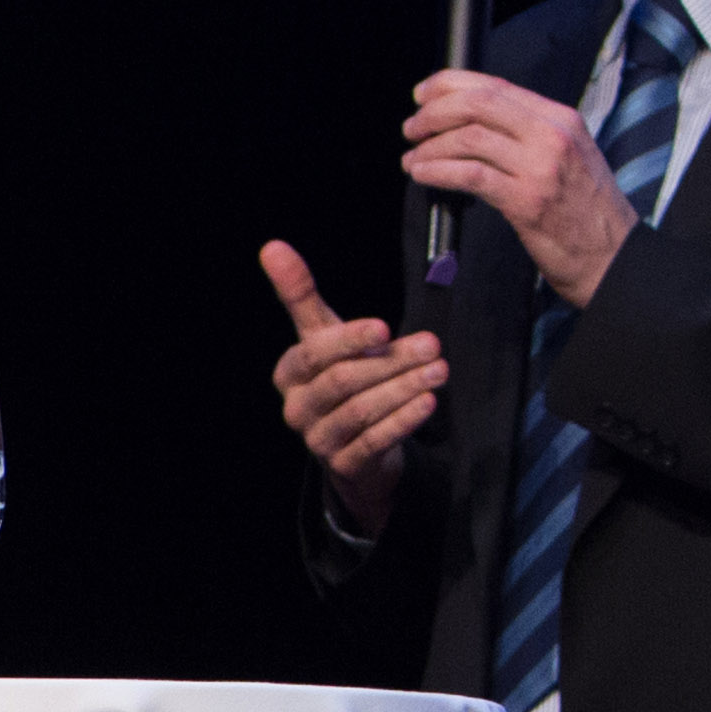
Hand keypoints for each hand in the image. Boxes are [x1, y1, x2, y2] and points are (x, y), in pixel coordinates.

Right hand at [258, 243, 443, 539]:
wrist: (352, 445)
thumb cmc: (340, 377)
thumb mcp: (322, 335)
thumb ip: (300, 294)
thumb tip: (271, 246)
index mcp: (288, 374)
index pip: (313, 355)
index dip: (348, 341)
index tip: (385, 327)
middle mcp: (296, 408)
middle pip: (343, 382)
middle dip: (391, 362)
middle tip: (432, 345)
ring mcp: (317, 440)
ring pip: (361, 412)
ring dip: (404, 388)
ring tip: (439, 371)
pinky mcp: (344, 465)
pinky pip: (374, 441)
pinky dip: (403, 421)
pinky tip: (427, 402)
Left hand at [400, 70, 634, 303]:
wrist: (613, 256)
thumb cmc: (585, 210)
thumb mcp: (567, 155)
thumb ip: (526, 132)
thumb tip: (470, 120)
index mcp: (560, 118)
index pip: (496, 85)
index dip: (450, 84)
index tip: (423, 93)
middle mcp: (553, 135)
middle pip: (478, 104)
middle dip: (433, 112)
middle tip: (412, 127)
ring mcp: (541, 167)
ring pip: (469, 138)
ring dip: (430, 146)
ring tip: (414, 158)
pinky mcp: (527, 200)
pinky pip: (470, 175)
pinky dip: (437, 171)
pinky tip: (423, 174)